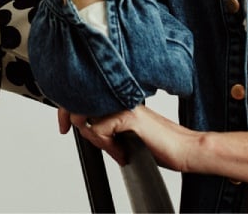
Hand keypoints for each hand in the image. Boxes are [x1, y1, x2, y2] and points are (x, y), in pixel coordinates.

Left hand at [66, 104, 198, 171]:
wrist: (184, 149)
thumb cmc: (157, 143)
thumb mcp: (123, 133)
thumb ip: (103, 125)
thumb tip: (81, 126)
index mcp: (118, 95)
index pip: (82, 93)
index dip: (66, 110)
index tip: (62, 126)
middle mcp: (119, 95)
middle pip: (78, 102)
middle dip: (76, 124)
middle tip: (91, 140)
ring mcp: (123, 103)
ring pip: (87, 119)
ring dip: (98, 140)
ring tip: (117, 150)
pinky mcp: (127, 116)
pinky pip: (98, 131)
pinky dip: (107, 146)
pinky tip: (122, 152)